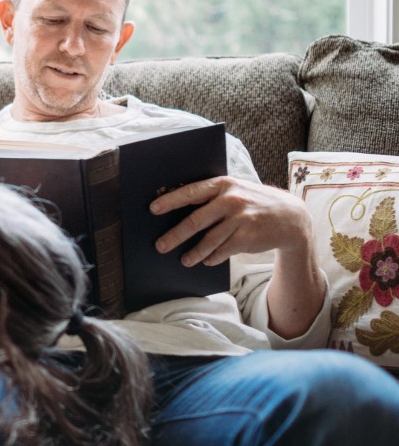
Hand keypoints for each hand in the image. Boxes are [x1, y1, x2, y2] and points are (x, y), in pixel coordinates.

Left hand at [150, 176, 313, 266]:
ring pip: (209, 239)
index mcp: (224, 185)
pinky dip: (212, 257)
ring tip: (183, 260)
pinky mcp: (248, 236)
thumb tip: (178, 209)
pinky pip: (223, 250)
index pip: (191, 192)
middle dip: (175, 235)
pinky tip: (205, 260)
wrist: (291, 216)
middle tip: (160, 246)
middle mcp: (231, 200)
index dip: (171, 201)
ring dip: (194, 252)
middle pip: (196, 220)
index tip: (153, 209)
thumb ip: (212, 197)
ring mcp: (241, 218)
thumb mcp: (236, 191)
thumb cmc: (253, 203)